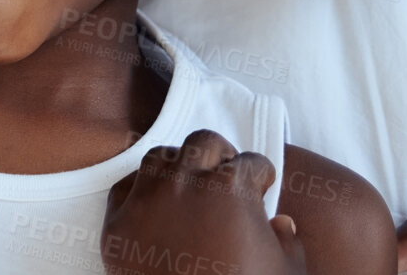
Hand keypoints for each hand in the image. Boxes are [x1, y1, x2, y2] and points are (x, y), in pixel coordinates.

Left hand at [102, 130, 303, 274]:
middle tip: (227, 172)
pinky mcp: (118, 223)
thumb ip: (288, 242)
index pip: (252, 163)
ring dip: (178, 166)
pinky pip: (126, 189)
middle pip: (204, 144)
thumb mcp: (286, 272)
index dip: (261, 176)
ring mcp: (147, 199)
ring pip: (161, 158)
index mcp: (231, 187)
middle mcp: (185, 182)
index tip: (261, 185)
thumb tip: (280, 223)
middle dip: (221, 155)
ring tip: (189, 184)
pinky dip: (142, 190)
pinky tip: (156, 203)